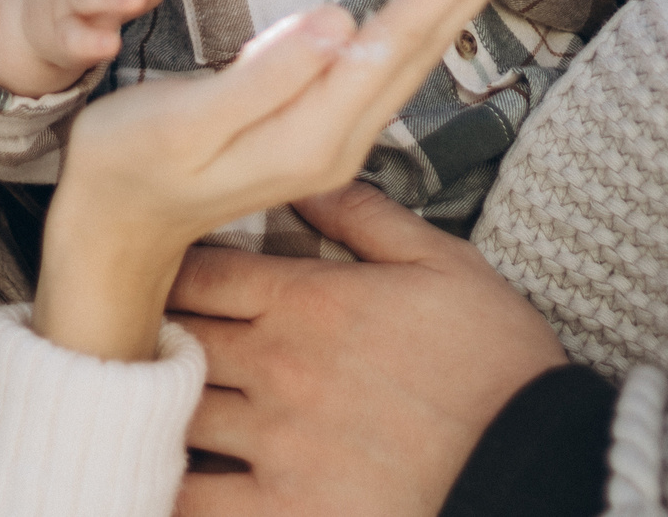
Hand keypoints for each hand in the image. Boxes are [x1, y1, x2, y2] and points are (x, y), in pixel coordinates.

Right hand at [31, 0, 545, 361]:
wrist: (113, 233)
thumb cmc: (130, 165)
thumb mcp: (184, 121)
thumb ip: (264, 77)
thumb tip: (339, 21)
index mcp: (313, 133)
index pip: (401, 35)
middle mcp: (341, 140)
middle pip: (427, 40)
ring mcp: (336, 140)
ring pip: (418, 51)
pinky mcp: (321, 130)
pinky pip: (393, 60)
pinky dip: (429, 13)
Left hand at [171, 185, 568, 516]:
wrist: (531, 462)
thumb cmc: (496, 365)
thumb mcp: (444, 265)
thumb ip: (366, 220)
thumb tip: (307, 183)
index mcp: (311, 302)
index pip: (200, 272)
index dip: (168, 268)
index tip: (154, 270)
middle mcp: (280, 368)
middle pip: (176, 338)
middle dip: (152, 333)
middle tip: (136, 333)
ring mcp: (276, 444)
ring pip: (173, 415)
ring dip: (154, 406)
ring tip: (142, 401)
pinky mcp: (285, 511)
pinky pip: (193, 502)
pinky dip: (165, 488)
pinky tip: (153, 473)